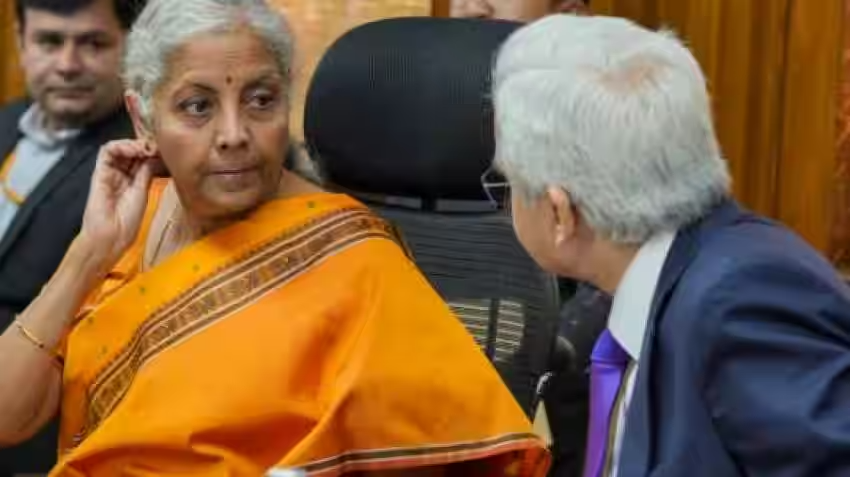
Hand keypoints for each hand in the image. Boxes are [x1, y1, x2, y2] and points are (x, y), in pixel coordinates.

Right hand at [79, 140, 158, 270]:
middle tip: (157, 146)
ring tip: (146, 148)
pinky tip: (134, 149)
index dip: (152, 152)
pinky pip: (106, 151)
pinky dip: (120, 146)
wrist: (110, 235)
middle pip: (132, 152)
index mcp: (134, 182)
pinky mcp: (99, 172)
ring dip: (134, 144)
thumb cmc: (127, 221)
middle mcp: (122, 175)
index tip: (165, 151)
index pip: (143, 159)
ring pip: (120, 148)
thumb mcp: (142, 192)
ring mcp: (110, 172)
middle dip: (145, 146)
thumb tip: (154, 156)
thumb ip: (146, 173)